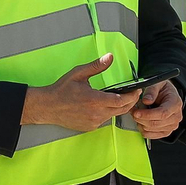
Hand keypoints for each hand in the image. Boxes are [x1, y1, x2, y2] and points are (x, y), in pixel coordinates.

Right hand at [20, 54, 138, 132]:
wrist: (48, 107)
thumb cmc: (62, 90)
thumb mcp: (79, 73)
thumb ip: (96, 66)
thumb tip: (109, 57)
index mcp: (95, 100)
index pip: (121, 101)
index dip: (132, 96)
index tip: (137, 90)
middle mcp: (96, 114)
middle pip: (121, 110)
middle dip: (130, 101)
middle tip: (134, 93)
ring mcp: (93, 122)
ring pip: (114, 115)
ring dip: (120, 107)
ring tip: (122, 98)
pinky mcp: (90, 127)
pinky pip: (105, 120)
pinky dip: (109, 113)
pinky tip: (106, 105)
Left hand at [130, 79, 181, 138]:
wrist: (167, 94)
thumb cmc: (163, 89)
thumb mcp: (158, 83)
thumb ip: (152, 91)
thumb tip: (147, 100)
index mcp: (175, 104)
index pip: (162, 114)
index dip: (148, 115)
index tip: (137, 112)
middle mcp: (176, 116)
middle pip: (156, 123)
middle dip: (141, 119)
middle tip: (133, 111)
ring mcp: (171, 126)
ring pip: (152, 130)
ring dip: (141, 123)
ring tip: (137, 114)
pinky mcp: (165, 132)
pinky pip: (151, 135)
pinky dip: (143, 129)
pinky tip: (141, 121)